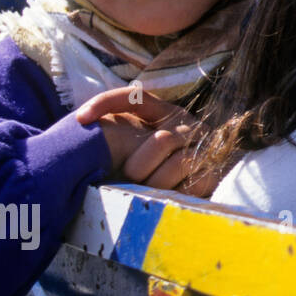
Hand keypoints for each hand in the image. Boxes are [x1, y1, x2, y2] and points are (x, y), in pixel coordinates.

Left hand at [76, 88, 207, 193]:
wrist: (204, 186)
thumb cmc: (155, 171)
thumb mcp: (136, 150)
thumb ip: (118, 139)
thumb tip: (81, 130)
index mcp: (164, 113)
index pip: (135, 97)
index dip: (106, 102)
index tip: (80, 120)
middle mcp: (186, 125)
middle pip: (162, 140)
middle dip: (139, 166)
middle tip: (129, 180)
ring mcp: (204, 148)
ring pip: (178, 163)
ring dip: (156, 184)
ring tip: (146, 194)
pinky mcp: (214, 171)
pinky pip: (194, 184)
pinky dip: (176, 195)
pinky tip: (167, 199)